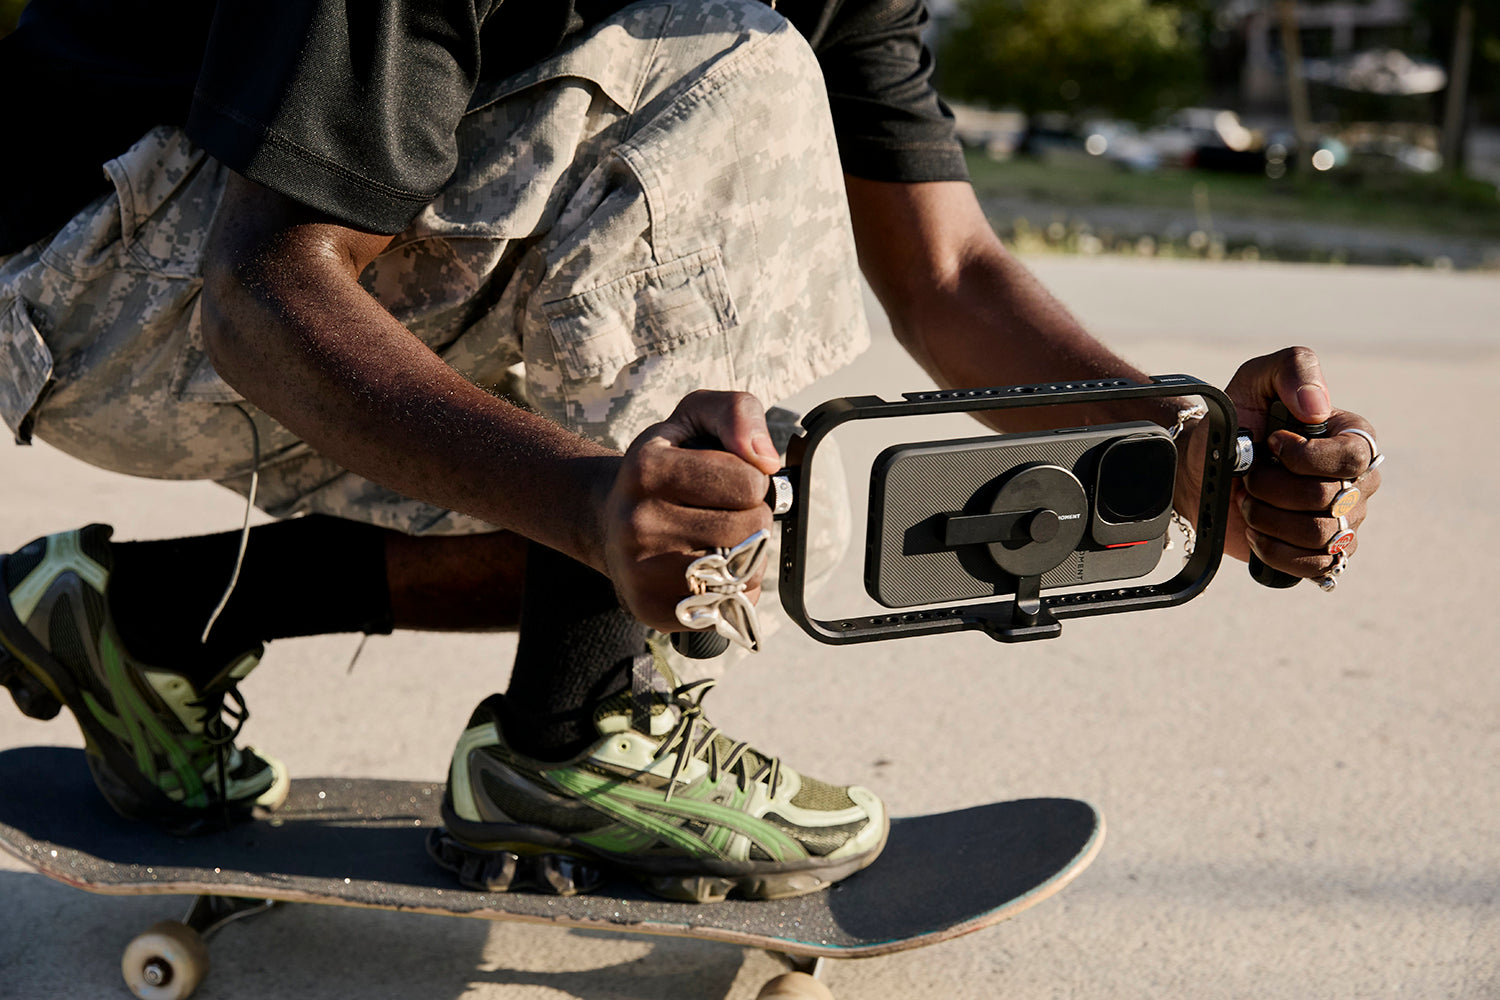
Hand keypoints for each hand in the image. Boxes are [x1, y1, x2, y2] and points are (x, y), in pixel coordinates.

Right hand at [602, 390, 779, 631]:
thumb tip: (766, 460)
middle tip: (722, 510)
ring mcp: (643, 573)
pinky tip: (709, 571)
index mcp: (647, 469)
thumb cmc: (666, 465)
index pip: (750, 481)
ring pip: (745, 568)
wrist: (610, 520)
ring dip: (748, 553)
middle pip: (752, 528)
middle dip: (752, 516)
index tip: (726, 478)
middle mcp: (638, 523)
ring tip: (715, 537)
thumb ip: (737, 413)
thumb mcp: (695, 418)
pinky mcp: (654, 609)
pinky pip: (732, 604)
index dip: (751, 478)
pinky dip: (736, 588)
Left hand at [1185, 347, 1379, 577]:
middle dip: (1273, 488)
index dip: (1305, 458)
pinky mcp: (1321, 555)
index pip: (1353, 457)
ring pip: (1320, 536)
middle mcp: (1358, 482)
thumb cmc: (1234, 420)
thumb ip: (1293, 369)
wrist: (1201, 468)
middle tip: (1250, 477)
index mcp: (1352, 438)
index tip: (1271, 444)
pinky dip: (1275, 551)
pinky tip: (1256, 530)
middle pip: (1330, 501)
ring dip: (1269, 519)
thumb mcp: (1256, 378)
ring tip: (1249, 502)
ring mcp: (1343, 523)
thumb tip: (1318, 407)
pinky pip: (1315, 567)